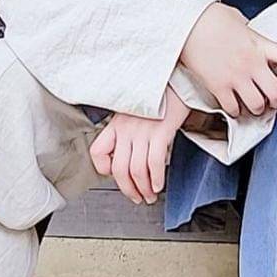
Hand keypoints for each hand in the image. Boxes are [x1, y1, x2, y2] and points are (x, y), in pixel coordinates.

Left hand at [89, 85, 189, 203]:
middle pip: (119, 169)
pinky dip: (156, 178)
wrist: (178, 79)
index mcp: (116, 123)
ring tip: (151, 195)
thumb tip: (132, 153)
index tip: (116, 176)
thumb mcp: (136, 111)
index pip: (98, 152)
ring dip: (144, 188)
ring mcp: (143, 130)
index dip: (105, 170)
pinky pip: (154, 162)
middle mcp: (126, 127)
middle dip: (128, 189)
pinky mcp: (160, 131)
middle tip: (137, 197)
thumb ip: (129, 129)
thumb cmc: (161, 96)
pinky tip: (159, 183)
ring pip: (136, 169)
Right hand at [180, 3, 276, 117]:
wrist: (185, 25)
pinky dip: (236, 111)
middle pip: (276, 92)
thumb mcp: (240, 22)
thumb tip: (254, 44)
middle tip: (272, 99)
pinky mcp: (218, 87)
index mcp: (259, 44)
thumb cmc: (211, 18)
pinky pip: (234, 109)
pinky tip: (234, 106)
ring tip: (253, 105)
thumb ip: (252, 36)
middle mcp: (251, 63)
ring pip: (257, 106)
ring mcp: (235, 77)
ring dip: (257, 108)